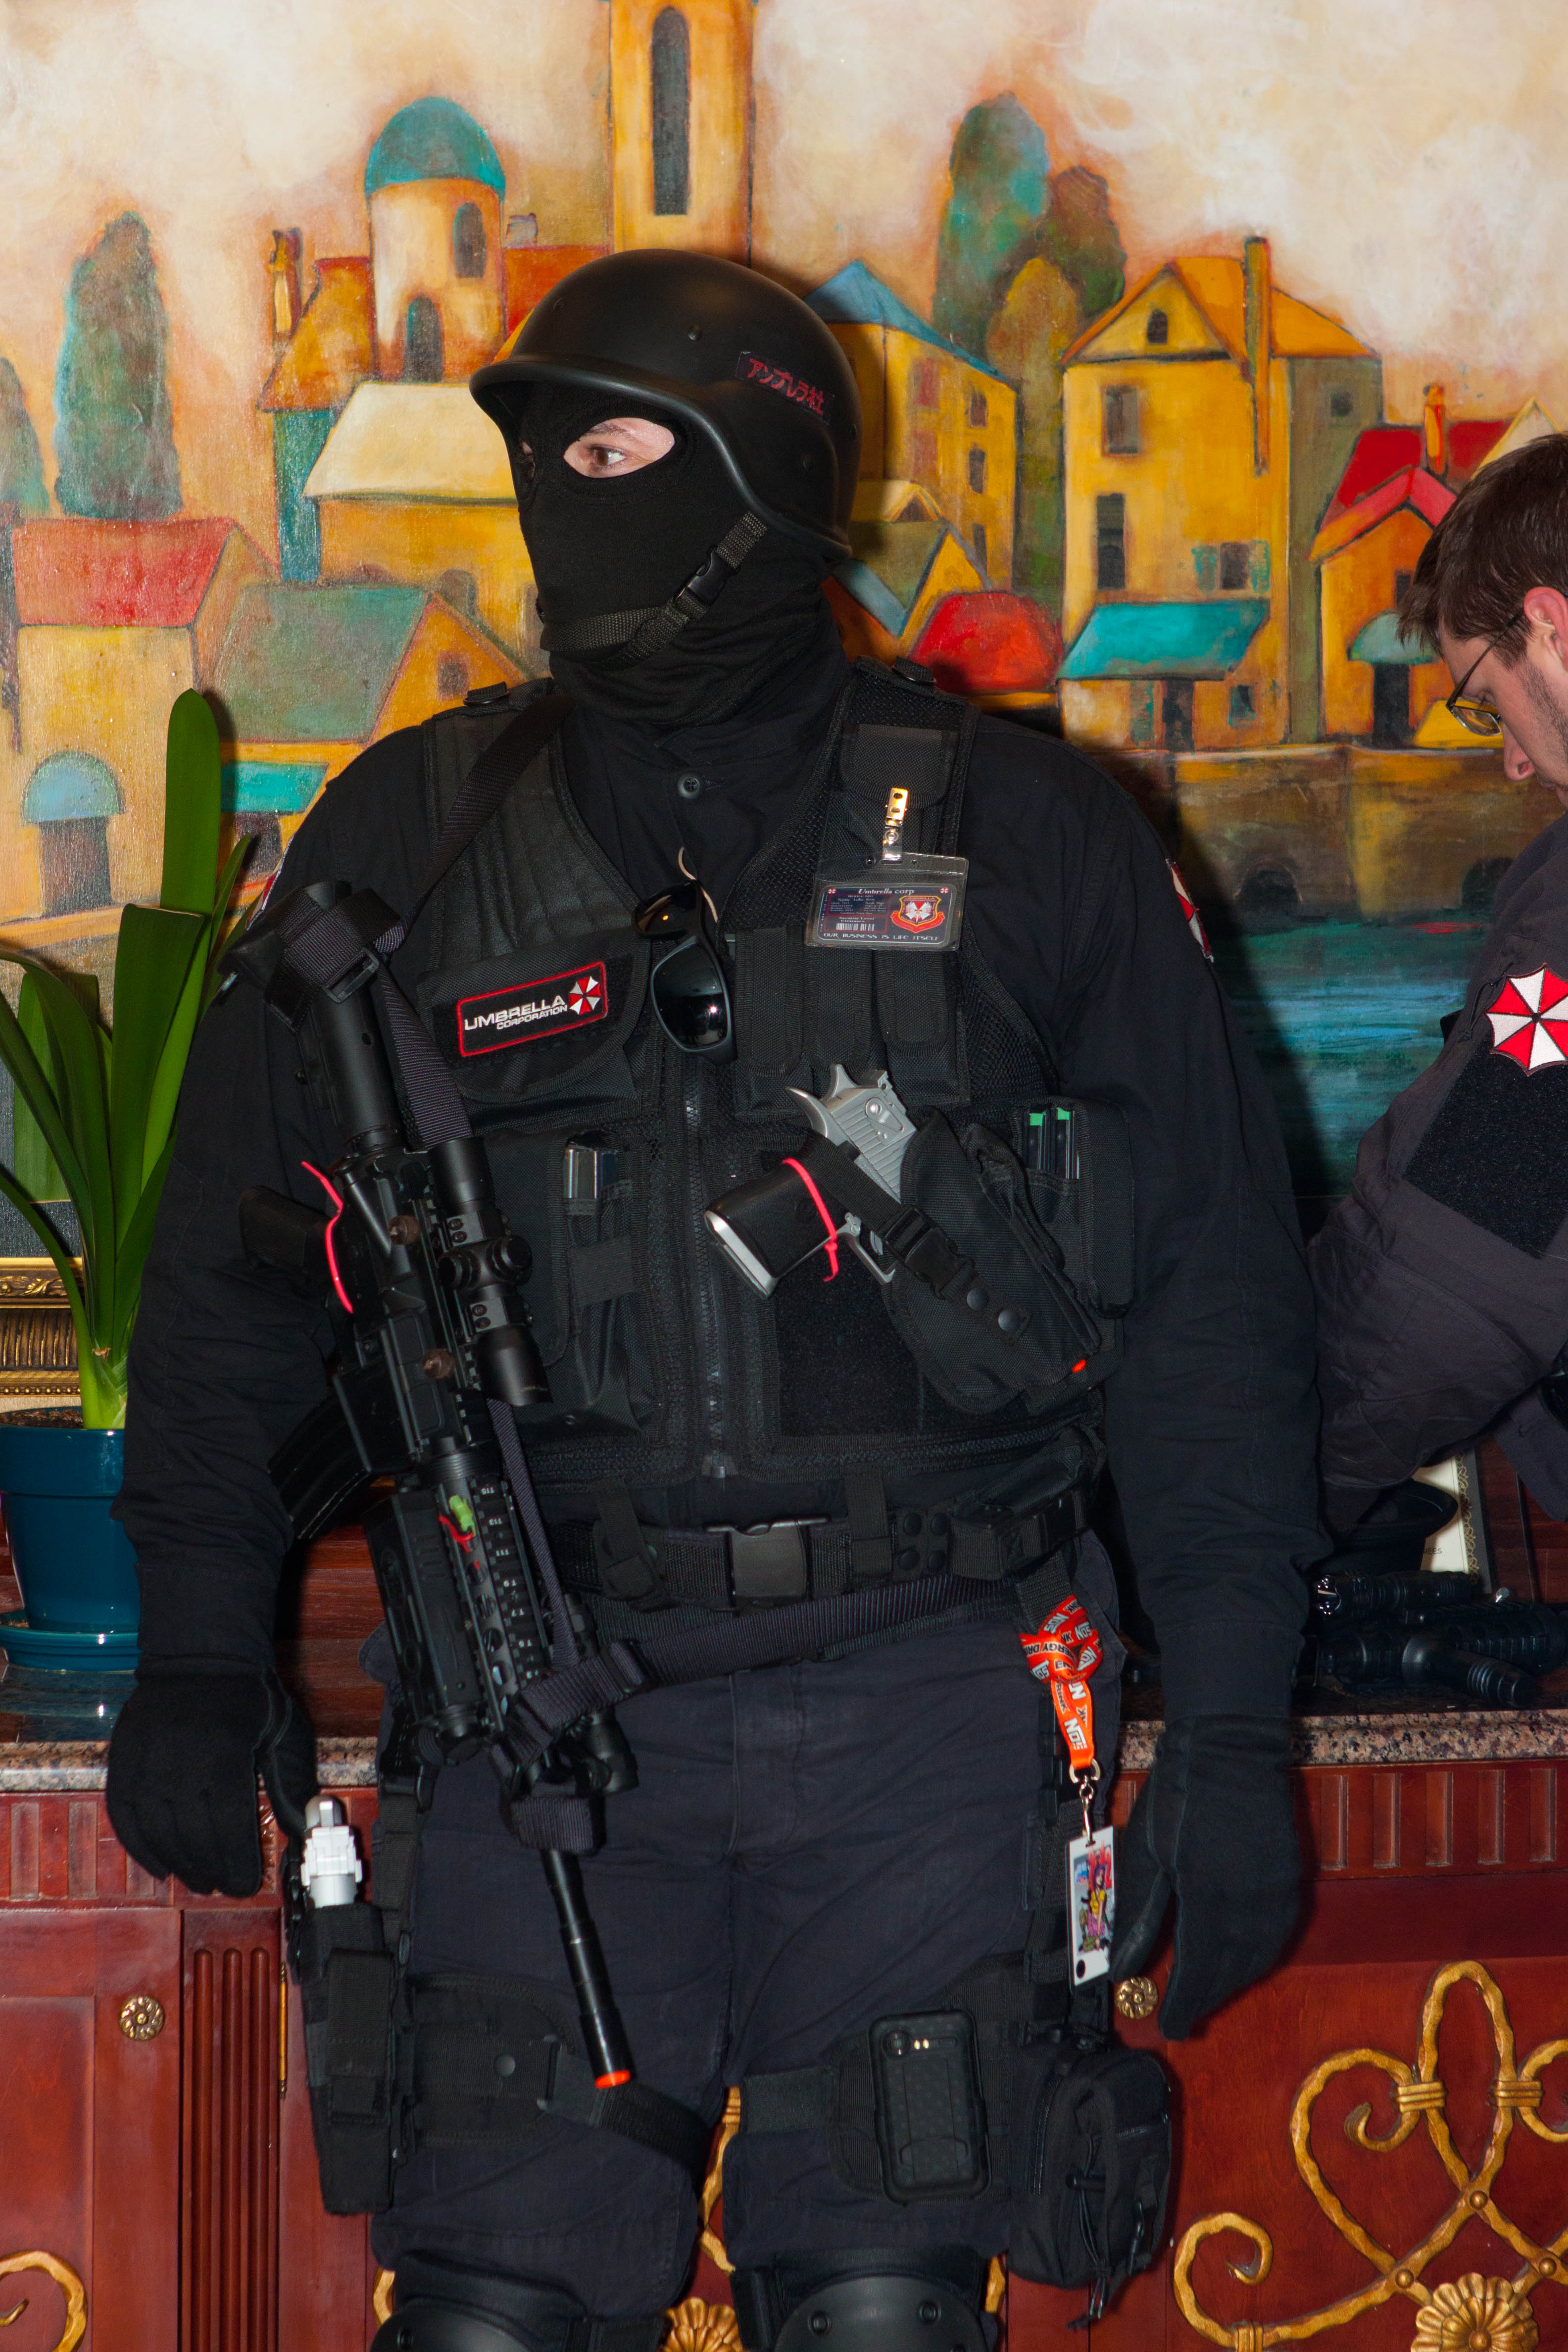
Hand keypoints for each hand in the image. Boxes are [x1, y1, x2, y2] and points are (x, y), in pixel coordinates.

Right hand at [106, 1667, 317, 1896]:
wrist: (200, 1656)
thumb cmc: (249, 1697)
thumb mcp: (284, 1732)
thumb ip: (292, 1783)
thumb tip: (302, 1832)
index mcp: (225, 1754)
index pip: (229, 1826)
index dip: (238, 1863)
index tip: (247, 1885)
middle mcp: (180, 1761)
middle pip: (192, 1836)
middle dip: (211, 1870)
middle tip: (223, 1886)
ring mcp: (146, 1762)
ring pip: (157, 1832)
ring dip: (178, 1864)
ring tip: (198, 1880)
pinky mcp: (122, 1760)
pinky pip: (123, 1814)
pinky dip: (138, 1847)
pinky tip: (159, 1865)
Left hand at [1111, 1714, 1300, 2038]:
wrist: (1231, 1747)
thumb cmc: (1178, 1794)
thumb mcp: (1144, 1851)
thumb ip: (1136, 1913)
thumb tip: (1119, 1966)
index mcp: (1205, 1894)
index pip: (1197, 1970)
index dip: (1186, 2004)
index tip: (1171, 2028)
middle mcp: (1248, 1901)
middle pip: (1230, 1971)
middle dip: (1208, 1998)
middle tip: (1187, 2015)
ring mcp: (1276, 1891)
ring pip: (1259, 1958)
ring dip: (1234, 1981)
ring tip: (1209, 1993)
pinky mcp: (1292, 1878)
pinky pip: (1278, 1935)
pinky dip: (1259, 1956)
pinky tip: (1243, 1960)